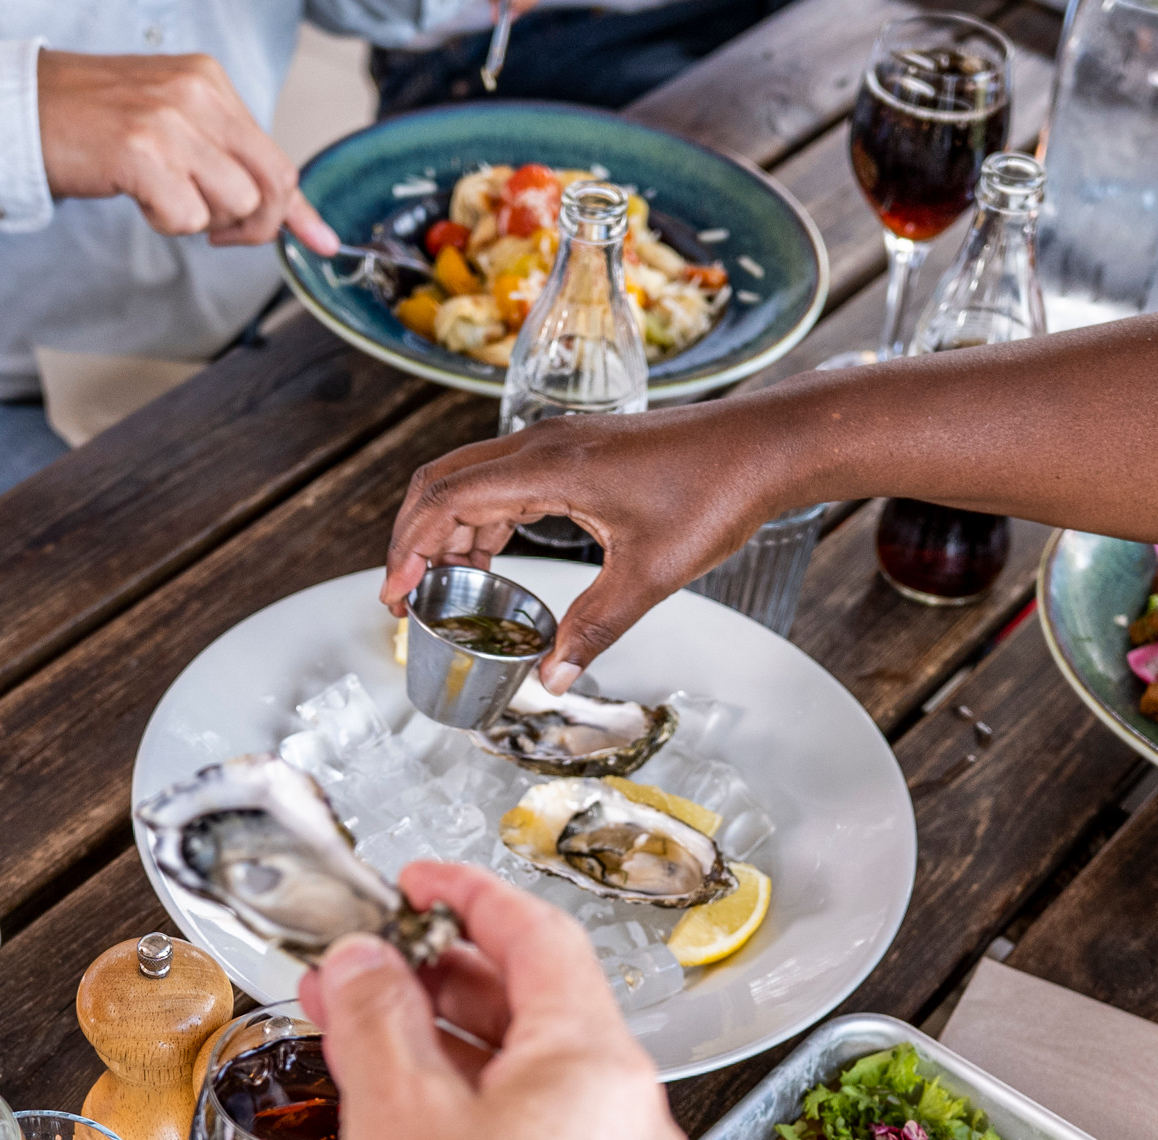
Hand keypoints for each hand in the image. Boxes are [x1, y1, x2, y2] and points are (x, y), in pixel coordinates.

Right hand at [36, 51, 336, 250]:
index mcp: (209, 83)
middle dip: (255, 226)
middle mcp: (197, 94)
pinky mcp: (142, 151)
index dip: (298, 208)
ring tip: (161, 197)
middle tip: (217, 231)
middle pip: (271, 184)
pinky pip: (187, 217)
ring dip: (201, 221)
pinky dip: (166, 223)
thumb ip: (222, 158)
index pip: (276, 155)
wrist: (21, 109)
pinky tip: (139, 198)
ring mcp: (170, 121)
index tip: (322, 241)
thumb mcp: (169, 126)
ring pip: (234, 203)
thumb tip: (280, 212)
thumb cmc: (90, 123)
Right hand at [296, 861, 690, 1139]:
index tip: (417, 882)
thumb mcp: (389, 1116)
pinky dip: (478, 1110)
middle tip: (363, 967)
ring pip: (542, 1081)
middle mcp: (638, 1130)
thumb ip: (378, 1014)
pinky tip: (404, 1116)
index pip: (544, 942)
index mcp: (605, 1076)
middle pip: (548, 1010)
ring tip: (361, 1037)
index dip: (469, 896)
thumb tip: (365, 962)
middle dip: (448, 978)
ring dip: (455, 1045)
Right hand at [382, 408, 789, 689]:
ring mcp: (559, 443)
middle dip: (413, 538)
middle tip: (403, 595)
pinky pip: (506, 482)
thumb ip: (593, 628)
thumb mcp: (650, 576)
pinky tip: (491, 560)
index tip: (395, 596)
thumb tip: (550, 679)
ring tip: (443, 588)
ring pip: (473, 479)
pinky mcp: (577, 451)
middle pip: (443, 481)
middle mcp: (543, 444)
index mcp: (548, 466)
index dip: (410, 549)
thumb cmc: (713, 495)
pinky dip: (484, 520)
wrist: (762, 447)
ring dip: (448, 530)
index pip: (447, 499)